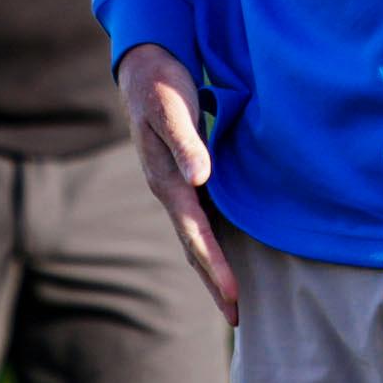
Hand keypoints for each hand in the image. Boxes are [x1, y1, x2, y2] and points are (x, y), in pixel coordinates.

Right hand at [117, 42, 238, 325]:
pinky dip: (213, 242)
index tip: (235, 295)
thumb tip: (199, 179)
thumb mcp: (171, 106)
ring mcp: (176, 184)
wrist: (144, 64)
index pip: (193, 232)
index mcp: (165, 179)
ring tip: (233, 299)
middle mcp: (170, 188)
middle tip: (238, 317)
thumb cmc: (160, 83)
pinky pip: (200, 217)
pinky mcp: (186, 174)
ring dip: (213, 268)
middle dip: (214, 282)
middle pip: (193, 245)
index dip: (215, 264)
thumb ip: (185, 141)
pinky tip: (226, 252)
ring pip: (195, 236)